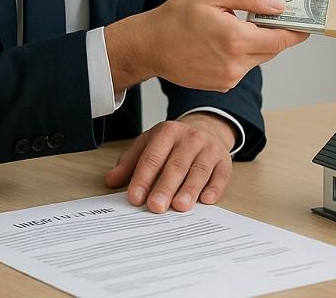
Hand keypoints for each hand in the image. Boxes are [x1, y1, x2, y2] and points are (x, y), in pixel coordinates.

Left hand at [104, 114, 237, 212]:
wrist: (206, 129)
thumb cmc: (173, 143)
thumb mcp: (149, 144)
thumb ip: (130, 163)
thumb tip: (110, 181)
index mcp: (167, 132)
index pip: (153, 157)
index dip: (143, 178)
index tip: (135, 198)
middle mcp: (190, 138)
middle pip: (176, 165)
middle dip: (165, 187)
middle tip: (156, 207)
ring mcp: (210, 148)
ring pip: (199, 170)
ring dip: (190, 189)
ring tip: (180, 206)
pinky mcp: (225, 160)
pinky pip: (221, 175)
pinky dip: (215, 188)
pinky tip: (207, 200)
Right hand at [106, 0, 309, 91]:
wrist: (148, 46)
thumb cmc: (177, 17)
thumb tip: (279, 5)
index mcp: (235, 39)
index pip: (281, 40)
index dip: (297, 31)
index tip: (307, 23)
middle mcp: (235, 64)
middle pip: (272, 50)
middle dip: (273, 33)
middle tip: (269, 15)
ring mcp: (228, 78)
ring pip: (257, 58)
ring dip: (254, 43)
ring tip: (233, 26)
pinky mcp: (221, 85)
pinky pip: (242, 67)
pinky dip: (240, 54)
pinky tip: (221, 42)